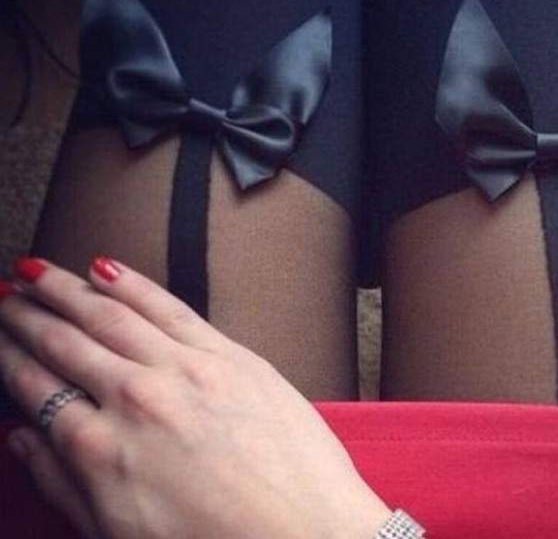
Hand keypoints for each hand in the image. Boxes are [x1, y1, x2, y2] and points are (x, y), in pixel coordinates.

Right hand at [0, 257, 390, 538]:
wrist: (306, 532)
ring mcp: (184, 370)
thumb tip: (22, 438)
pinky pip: (170, 308)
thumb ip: (62, 483)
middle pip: (66, 343)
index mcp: (98, 450)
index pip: (36, 388)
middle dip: (27, 317)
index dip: (9, 358)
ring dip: (67, 288)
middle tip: (5, 295)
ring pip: (110, 315)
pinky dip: (133, 284)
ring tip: (37, 271)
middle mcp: (134, 398)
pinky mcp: (229, 356)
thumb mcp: (117, 534)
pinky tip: (106, 268)